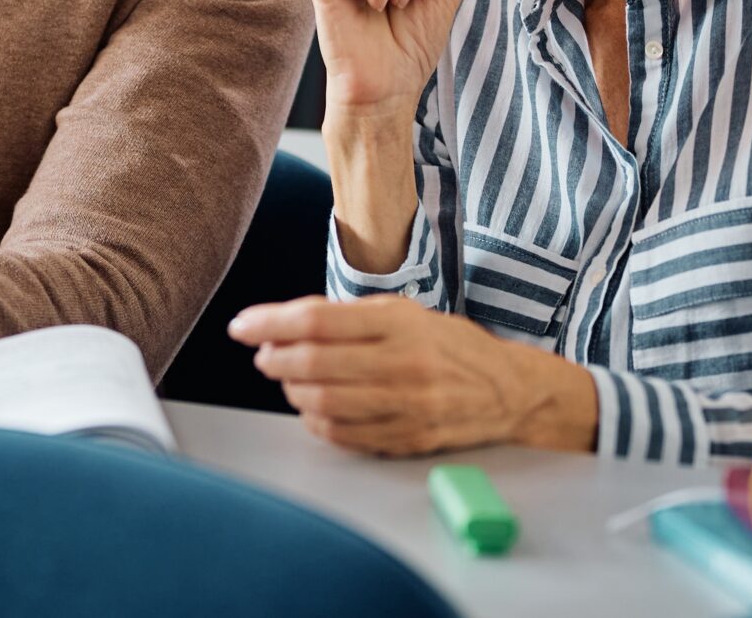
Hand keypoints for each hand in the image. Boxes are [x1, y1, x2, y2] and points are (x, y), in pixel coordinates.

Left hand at [228, 295, 595, 456]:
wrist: (509, 391)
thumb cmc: (448, 345)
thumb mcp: (404, 313)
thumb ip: (347, 317)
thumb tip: (284, 322)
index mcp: (400, 323)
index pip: (317, 320)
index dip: (270, 322)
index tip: (241, 326)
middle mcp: (404, 364)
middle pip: (314, 363)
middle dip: (274, 359)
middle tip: (263, 355)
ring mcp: (407, 406)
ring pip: (324, 403)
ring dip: (292, 391)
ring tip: (287, 379)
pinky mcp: (409, 439)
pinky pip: (344, 436)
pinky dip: (317, 422)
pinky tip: (312, 409)